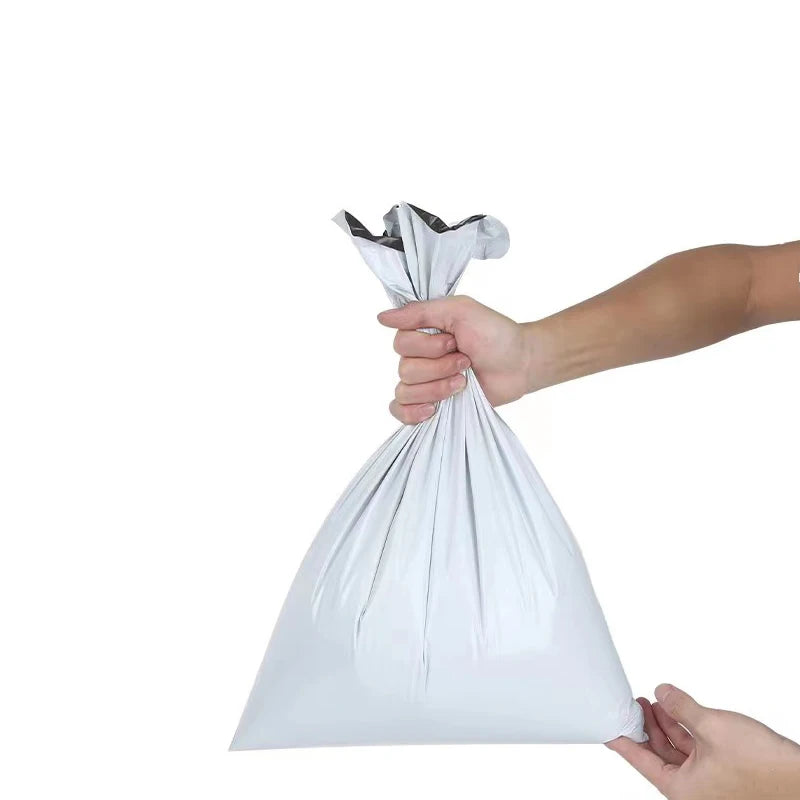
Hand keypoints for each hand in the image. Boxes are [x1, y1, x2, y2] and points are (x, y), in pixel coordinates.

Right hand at [377, 296, 533, 423]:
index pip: (401, 343)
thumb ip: (420, 311)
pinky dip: (411, 412)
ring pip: (406, 391)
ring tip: (463, 382)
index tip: (453, 342)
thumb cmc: (494, 334)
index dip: (427, 347)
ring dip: (437, 388)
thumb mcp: (459, 310)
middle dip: (438, 368)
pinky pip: (400, 412)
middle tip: (465, 362)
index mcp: (422, 333)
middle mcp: (419, 357)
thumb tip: (381, 318)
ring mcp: (424, 383)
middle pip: (404, 369)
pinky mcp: (431, 404)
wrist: (519, 364)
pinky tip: (432, 410)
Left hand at [607, 684, 799, 798]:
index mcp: (682, 789)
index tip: (606, 729)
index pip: (640, 761)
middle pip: (656, 755)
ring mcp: (708, 783)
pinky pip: (693, 751)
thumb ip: (681, 707)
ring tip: (654, 702)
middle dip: (645, 727)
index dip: (622, 741)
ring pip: (675, 751)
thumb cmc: (762, 767)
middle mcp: (692, 790)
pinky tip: (678, 710)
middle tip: (634, 705)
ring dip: (665, 725)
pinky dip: (683, 730)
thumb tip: (661, 692)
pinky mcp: (722, 774)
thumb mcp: (711, 727)